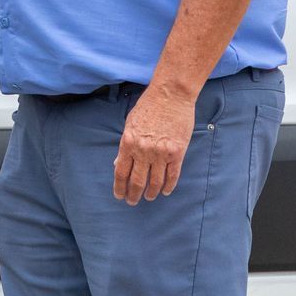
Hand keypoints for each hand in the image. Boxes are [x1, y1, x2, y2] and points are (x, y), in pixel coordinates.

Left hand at [112, 85, 193, 204]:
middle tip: (132, 201)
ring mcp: (161, 153)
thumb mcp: (130, 124)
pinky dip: (168, 186)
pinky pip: (172, 175)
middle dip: (133, 194)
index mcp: (128, 143)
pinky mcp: (177, 152)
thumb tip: (118, 164)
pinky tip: (164, 191)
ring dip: (151, 193)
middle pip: (137, 181)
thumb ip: (125, 145)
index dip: (119, 187)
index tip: (119, 196)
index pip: (121, 172)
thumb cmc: (148, 106)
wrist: (171, 94)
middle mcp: (143, 151)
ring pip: (155, 182)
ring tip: (149, 197)